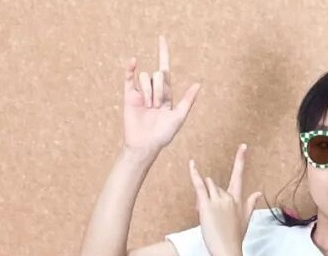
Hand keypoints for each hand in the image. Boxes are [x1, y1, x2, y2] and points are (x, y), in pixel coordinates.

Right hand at [123, 36, 199, 154]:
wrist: (145, 144)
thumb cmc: (164, 134)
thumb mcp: (179, 117)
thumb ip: (188, 100)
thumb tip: (199, 83)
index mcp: (166, 94)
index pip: (165, 70)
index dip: (163, 53)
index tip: (161, 38)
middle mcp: (153, 90)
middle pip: (158, 75)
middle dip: (160, 90)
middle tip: (158, 106)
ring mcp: (140, 92)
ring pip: (146, 77)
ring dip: (149, 92)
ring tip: (149, 107)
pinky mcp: (129, 94)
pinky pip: (129, 77)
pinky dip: (130, 68)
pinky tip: (133, 61)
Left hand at [189, 145, 261, 255]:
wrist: (228, 250)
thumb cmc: (235, 237)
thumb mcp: (246, 219)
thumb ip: (251, 204)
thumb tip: (258, 193)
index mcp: (238, 199)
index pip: (239, 176)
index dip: (240, 160)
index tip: (243, 146)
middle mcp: (229, 197)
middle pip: (215, 185)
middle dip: (210, 195)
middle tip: (209, 215)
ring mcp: (218, 200)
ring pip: (207, 186)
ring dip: (203, 195)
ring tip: (206, 216)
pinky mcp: (206, 204)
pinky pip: (199, 186)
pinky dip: (194, 174)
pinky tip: (192, 164)